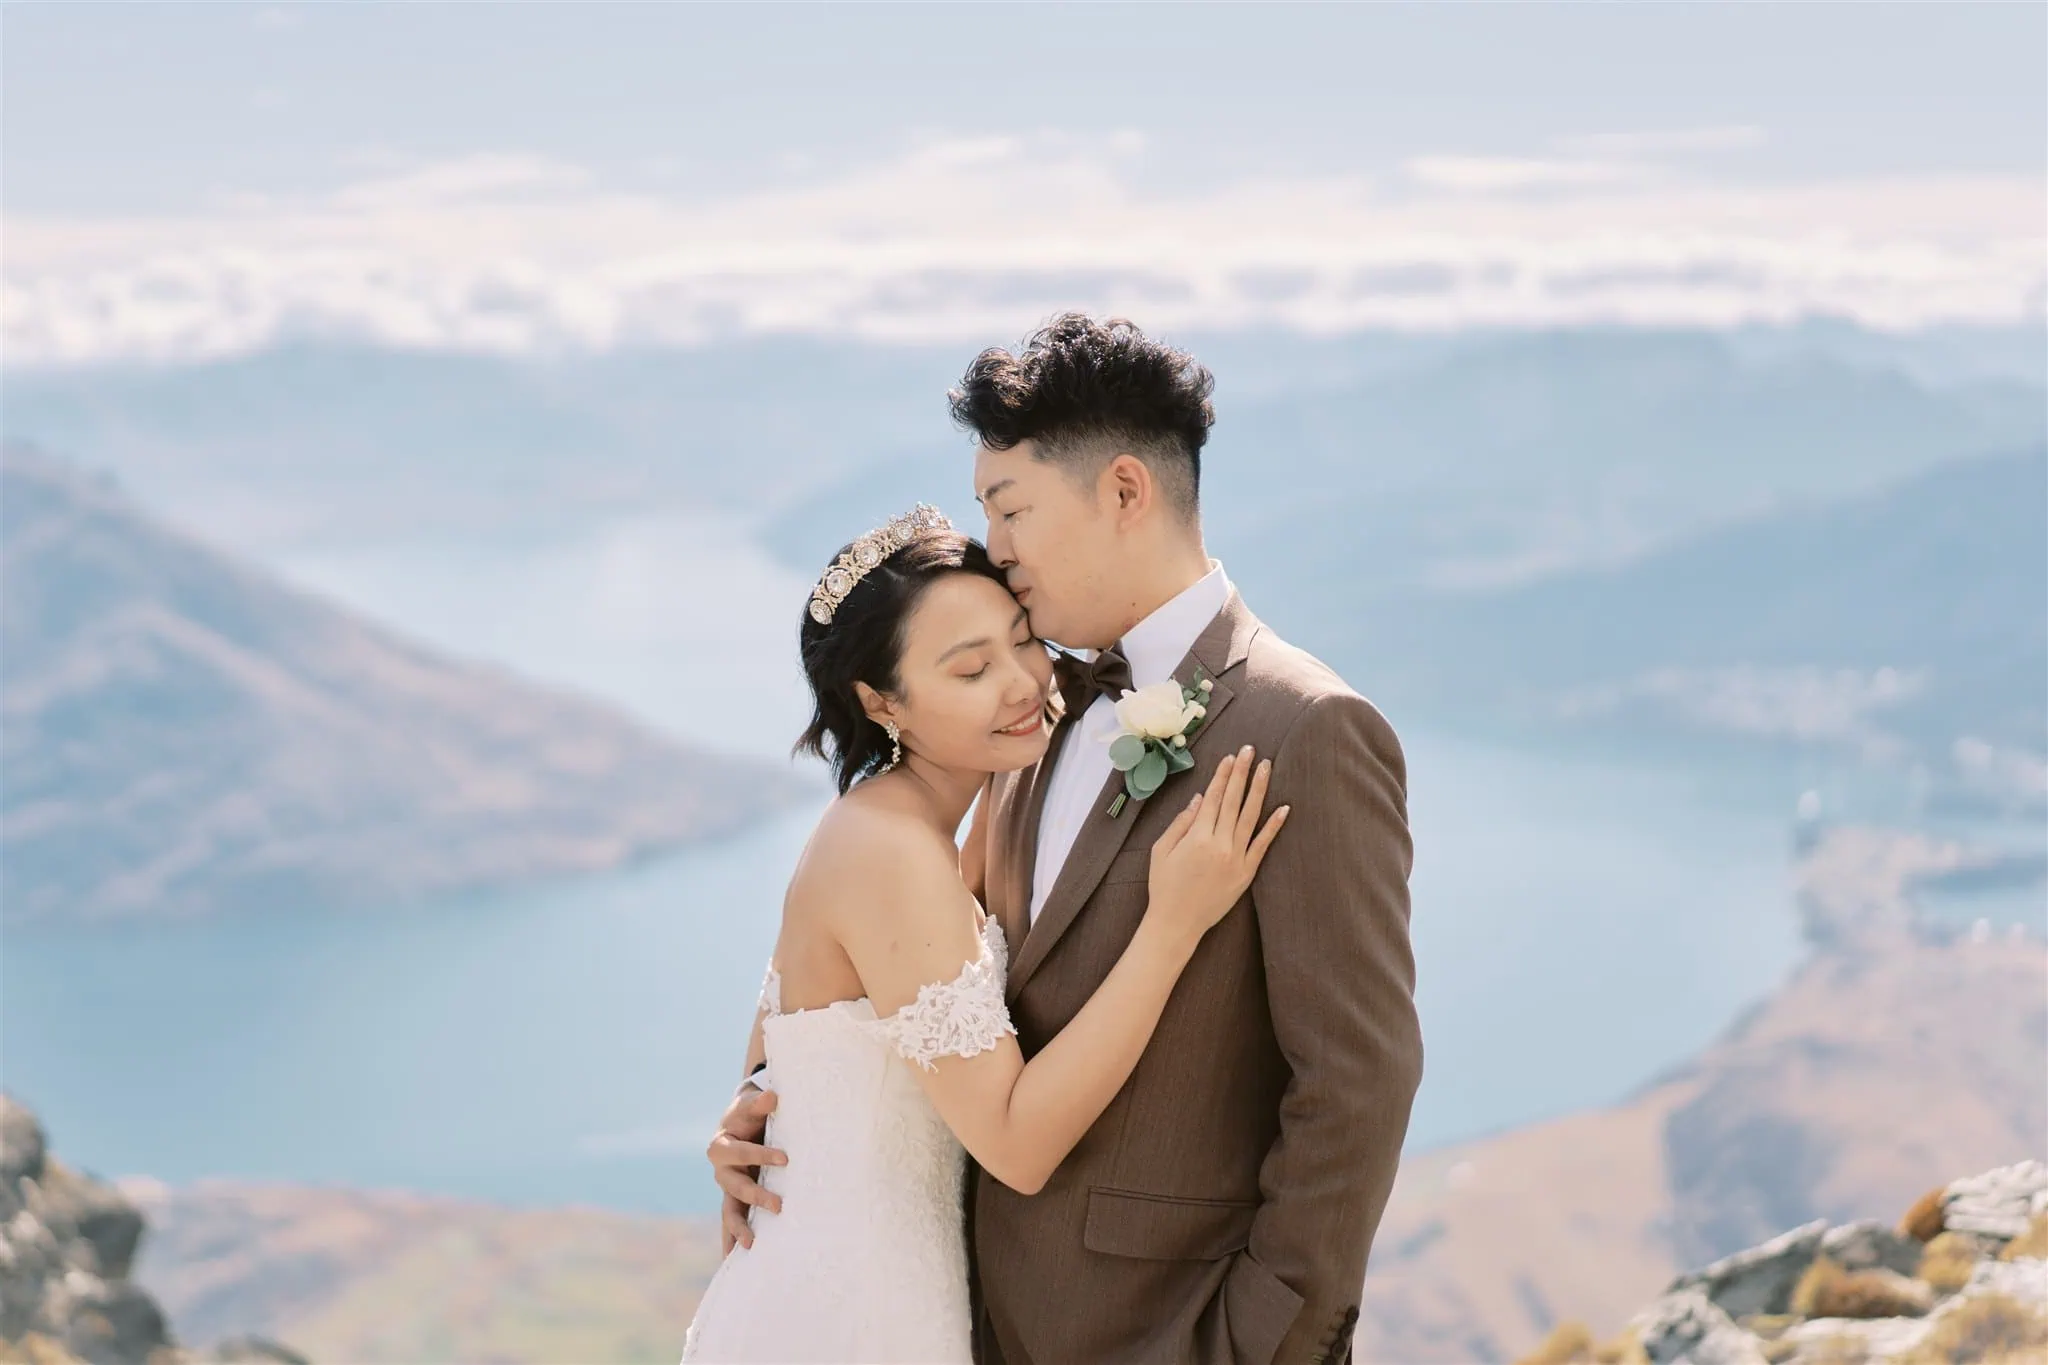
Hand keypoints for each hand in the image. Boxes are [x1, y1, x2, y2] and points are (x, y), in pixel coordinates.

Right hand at [708, 1084, 786, 1253]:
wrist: (739, 1124)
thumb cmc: (749, 1114)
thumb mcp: (751, 1105)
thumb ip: (760, 1103)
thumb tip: (773, 1096)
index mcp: (722, 1146)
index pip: (742, 1152)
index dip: (761, 1155)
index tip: (785, 1159)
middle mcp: (721, 1171)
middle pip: (735, 1187)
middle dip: (756, 1197)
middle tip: (779, 1205)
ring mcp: (727, 1190)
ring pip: (729, 1211)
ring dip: (738, 1229)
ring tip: (750, 1245)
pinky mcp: (735, 1202)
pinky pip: (730, 1224)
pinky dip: (730, 1242)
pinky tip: (732, 1263)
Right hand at [1145, 747, 1288, 949]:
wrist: (1176, 923)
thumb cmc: (1163, 886)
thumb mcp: (1161, 851)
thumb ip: (1181, 822)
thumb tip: (1200, 798)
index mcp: (1197, 837)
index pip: (1214, 798)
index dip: (1222, 775)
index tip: (1230, 757)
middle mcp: (1219, 844)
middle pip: (1234, 801)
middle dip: (1242, 773)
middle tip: (1250, 749)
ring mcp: (1236, 859)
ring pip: (1251, 817)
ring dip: (1259, 790)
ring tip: (1267, 767)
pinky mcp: (1246, 873)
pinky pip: (1263, 845)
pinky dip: (1274, 826)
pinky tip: (1285, 808)